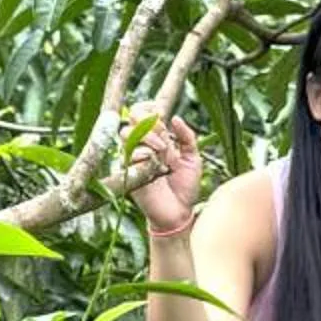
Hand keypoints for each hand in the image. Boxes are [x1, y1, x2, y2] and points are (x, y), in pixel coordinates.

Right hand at [125, 109, 202, 237]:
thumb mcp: (193, 158)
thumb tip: (175, 118)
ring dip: (147, 136)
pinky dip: (143, 154)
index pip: (143, 112)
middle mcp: (143, 145)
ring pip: (127, 133)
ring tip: (163, 150)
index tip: (160, 111)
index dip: (149, 107)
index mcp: (157, 138)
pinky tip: (155, 162)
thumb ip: (187, 137)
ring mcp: (134, 158)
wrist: (179, 212)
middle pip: (132, 117)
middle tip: (163, 133)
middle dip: (148, 119)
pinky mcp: (129, 171)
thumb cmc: (185, 187)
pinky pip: (128, 154)